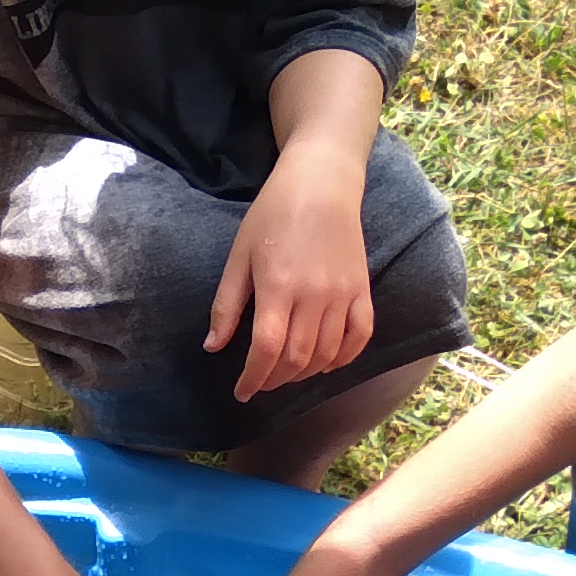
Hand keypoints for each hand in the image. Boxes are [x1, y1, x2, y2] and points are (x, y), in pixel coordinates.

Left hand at [206, 145, 376, 401]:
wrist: (321, 183)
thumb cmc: (273, 215)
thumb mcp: (239, 256)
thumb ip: (227, 305)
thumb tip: (213, 347)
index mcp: (277, 286)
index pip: (266, 349)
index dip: (253, 378)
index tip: (242, 392)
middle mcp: (313, 296)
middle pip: (297, 358)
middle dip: (275, 379)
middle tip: (261, 381)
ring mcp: (342, 294)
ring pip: (326, 353)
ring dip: (305, 373)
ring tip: (287, 373)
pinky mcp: (362, 289)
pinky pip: (360, 336)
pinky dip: (344, 358)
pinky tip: (326, 362)